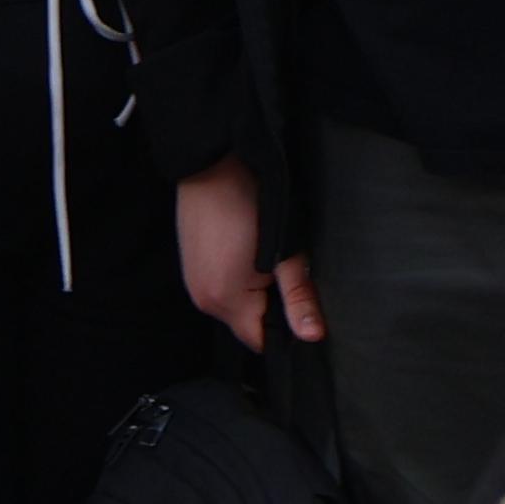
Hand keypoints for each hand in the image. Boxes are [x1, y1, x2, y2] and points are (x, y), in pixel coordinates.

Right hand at [175, 160, 318, 346]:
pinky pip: (220, 287)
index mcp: (225, 300)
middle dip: (271, 306)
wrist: (213, 163)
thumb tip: (313, 335)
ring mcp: (194, 280)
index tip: (300, 303)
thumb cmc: (248, 202)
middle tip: (284, 271)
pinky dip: (237, 278)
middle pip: (248, 323)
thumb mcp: (285, 252)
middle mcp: (203, 297)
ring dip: (253, 291)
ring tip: (265, 256)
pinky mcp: (191, 264)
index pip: (262, 340)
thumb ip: (298, 298)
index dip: (287, 328)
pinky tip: (246, 249)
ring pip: (235, 305)